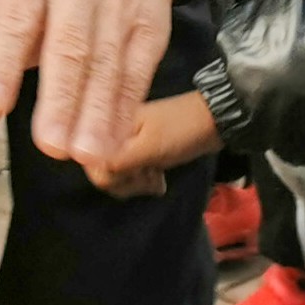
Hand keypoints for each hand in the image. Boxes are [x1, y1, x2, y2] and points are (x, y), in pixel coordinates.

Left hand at [0, 0, 181, 168]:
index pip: (13, 23)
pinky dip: (125, 111)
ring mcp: (117, 5)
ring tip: (86, 154)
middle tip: (51, 145)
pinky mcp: (150, 26)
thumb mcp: (17, 0)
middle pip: (68, 47)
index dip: (1, 67)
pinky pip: (137, 73)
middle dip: (60, 99)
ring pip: (107, 65)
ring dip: (97, 114)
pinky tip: (114, 140)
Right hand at [74, 90, 223, 199]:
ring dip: (137, 183)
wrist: (215, 120)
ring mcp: (128, 142)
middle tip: (149, 177)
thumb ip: (118, 161)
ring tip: (157, 179)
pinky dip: (143, 180)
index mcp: (111, 127)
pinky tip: (158, 180)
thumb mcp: (150, 147)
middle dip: (126, 182)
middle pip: (103, 172)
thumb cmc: (182, 131)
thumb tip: (89, 171)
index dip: (111, 176)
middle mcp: (114, 133)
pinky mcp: (141, 150)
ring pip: (118, 175)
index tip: (134, 174)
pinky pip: (132, 172)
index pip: (93, 164)